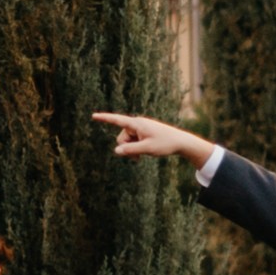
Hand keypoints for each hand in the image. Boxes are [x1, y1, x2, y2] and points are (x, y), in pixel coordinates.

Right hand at [97, 112, 215, 168]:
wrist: (181, 142)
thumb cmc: (165, 144)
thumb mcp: (147, 149)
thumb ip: (130, 150)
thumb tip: (116, 151)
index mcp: (137, 124)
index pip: (117, 120)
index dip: (105, 118)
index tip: (93, 116)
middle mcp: (137, 124)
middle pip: (122, 138)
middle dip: (126, 148)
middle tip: (138, 158)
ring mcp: (141, 128)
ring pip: (127, 141)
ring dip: (132, 149)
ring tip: (143, 156)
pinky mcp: (144, 132)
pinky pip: (133, 141)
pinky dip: (136, 148)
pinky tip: (144, 152)